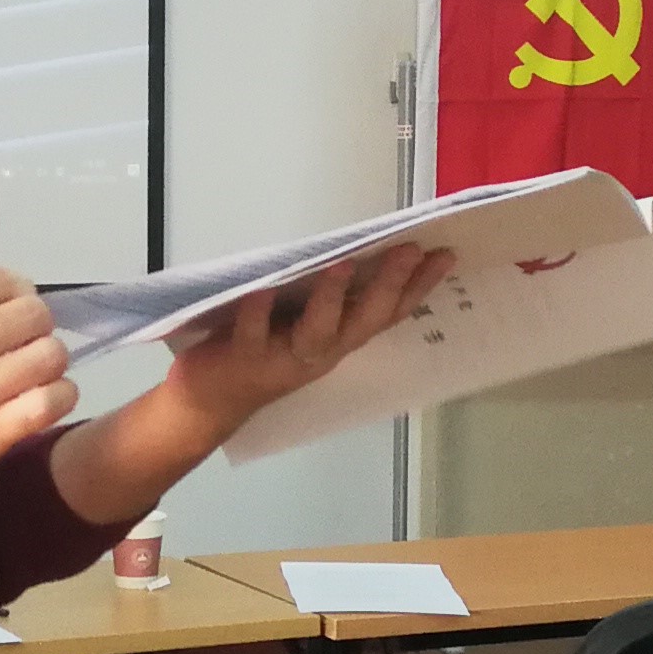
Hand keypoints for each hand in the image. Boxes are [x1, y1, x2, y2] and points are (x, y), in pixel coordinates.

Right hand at [0, 267, 73, 512]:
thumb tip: (7, 294)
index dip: (20, 289)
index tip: (17, 305)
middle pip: (32, 315)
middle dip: (38, 323)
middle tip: (27, 340)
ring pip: (48, 357)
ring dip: (51, 359)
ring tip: (37, 370)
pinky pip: (48, 404)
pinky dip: (60, 394)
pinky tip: (47, 395)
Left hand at [159, 245, 455, 440]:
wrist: (208, 403)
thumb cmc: (258, 351)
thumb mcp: (303, 323)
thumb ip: (329, 296)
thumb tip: (357, 251)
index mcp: (338, 340)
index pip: (388, 312)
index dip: (419, 286)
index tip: (444, 254)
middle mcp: (319, 353)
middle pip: (362, 322)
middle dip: (389, 286)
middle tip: (409, 250)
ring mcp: (283, 359)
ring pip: (316, 332)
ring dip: (331, 299)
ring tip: (343, 265)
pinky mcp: (244, 360)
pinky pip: (253, 335)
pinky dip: (258, 312)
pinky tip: (263, 288)